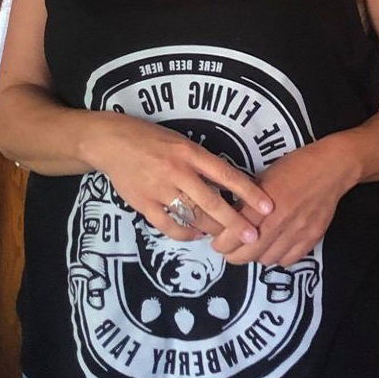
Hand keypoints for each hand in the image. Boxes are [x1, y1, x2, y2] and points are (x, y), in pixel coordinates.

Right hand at [80, 111, 273, 241]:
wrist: (111, 142)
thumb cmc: (154, 140)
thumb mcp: (183, 143)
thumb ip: (204, 163)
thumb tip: (230, 185)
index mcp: (191, 153)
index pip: (227, 175)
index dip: (249, 192)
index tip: (267, 206)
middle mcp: (177, 172)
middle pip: (212, 203)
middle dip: (235, 222)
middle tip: (253, 236)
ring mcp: (159, 189)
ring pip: (193, 217)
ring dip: (212, 230)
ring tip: (226, 237)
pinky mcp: (143, 204)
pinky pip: (169, 226)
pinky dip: (186, 234)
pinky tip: (196, 235)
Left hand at [212, 133, 359, 267]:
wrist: (331, 167)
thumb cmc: (294, 167)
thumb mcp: (263, 178)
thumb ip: (247, 202)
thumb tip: (228, 219)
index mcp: (263, 204)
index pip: (233, 237)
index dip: (221, 244)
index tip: (219, 242)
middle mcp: (280, 222)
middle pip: (247, 255)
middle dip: (234, 255)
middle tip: (232, 248)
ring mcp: (298, 232)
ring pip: (266, 260)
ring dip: (257, 256)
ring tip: (256, 245)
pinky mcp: (312, 238)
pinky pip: (288, 260)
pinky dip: (278, 257)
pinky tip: (276, 245)